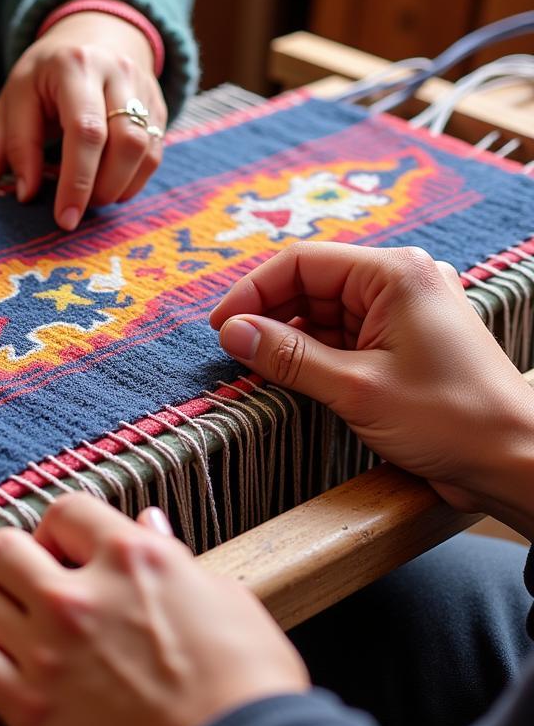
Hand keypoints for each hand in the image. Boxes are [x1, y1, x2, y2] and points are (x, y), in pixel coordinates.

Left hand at [0, 11, 165, 229]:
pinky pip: (156, 152)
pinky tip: (109, 187)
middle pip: (123, 140)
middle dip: (100, 188)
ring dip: (119, 186)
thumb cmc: (43, 79)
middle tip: (75, 214)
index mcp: (71, 66)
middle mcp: (114, 71)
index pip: (83, 131)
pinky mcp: (160, 105)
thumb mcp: (10, 103)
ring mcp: (143, 87)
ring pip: (145, 148)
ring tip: (91, 200)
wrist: (93, 36)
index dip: (75, 181)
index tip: (62, 219)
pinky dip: (133, 181)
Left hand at [0, 494, 307, 725]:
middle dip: (11, 556)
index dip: (62, 526)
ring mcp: (49, 652)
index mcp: (131, 558)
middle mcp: (79, 596)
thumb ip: (174, 557)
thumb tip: (147, 524)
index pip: (65, 509)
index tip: (66, 545)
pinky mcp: (29, 708)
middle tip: (26, 576)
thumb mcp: (224, 599)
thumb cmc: (247, 683)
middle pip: (2, 546)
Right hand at [210, 242, 533, 536]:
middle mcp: (399, 282)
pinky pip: (342, 336)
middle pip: (311, 284)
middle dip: (269, 315)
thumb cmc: (452, 420)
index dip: (254, 291)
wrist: (516, 463)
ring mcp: (402, 312)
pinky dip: (312, 354)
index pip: (303, 262)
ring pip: (323, 312)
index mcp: (395, 273)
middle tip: (233, 351)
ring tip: (255, 367)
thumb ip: (289, 355)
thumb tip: (232, 333)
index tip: (221, 326)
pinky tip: (288, 375)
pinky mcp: (401, 342)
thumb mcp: (357, 388)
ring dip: (288, 338)